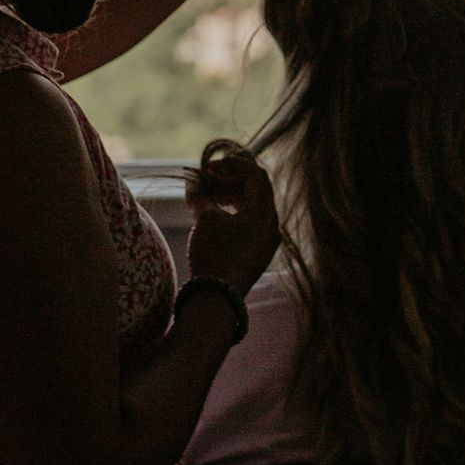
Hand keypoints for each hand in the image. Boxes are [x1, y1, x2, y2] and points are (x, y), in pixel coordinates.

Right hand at [184, 140, 279, 295]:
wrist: (216, 299)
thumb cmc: (214, 253)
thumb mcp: (205, 218)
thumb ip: (201, 196)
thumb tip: (194, 185)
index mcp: (265, 213)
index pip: (255, 175)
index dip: (231, 165)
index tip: (208, 168)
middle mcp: (271, 226)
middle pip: (253, 192)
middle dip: (226, 182)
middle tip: (203, 181)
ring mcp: (264, 243)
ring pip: (249, 209)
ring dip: (226, 198)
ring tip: (203, 198)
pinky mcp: (255, 256)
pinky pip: (246, 226)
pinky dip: (229, 216)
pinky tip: (209, 216)